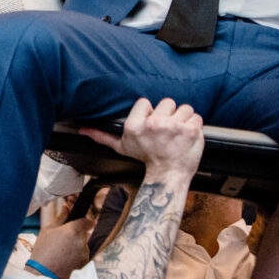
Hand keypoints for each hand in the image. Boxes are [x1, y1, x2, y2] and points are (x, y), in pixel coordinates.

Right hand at [28, 215, 95, 278]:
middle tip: (62, 239)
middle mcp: (82, 241)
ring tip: (61, 251)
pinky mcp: (84, 264)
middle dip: (76, 234)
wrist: (43, 274)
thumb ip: (60, 217)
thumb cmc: (43, 250)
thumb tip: (66, 207)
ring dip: (76, 245)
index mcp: (74, 230)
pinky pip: (82, 255)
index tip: (79, 222)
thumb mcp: (48, 230)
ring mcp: (84, 254)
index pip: (88, 221)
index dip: (84, 221)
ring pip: (83, 245)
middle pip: (84, 233)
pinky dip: (76, 256)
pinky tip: (64, 259)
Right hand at [80, 98, 203, 182]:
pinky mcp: (191, 131)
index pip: (145, 102)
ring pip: (183, 107)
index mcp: (135, 126)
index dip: (150, 113)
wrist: (168, 176)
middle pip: (166, 102)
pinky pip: (196, 116)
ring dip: (183, 119)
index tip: (151, 125)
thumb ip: (102, 136)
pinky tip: (187, 135)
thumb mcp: (122, 147)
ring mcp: (174, 127)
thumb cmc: (145, 159)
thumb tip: (82, 130)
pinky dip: (194, 125)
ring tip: (178, 132)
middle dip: (168, 114)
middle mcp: (154, 124)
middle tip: (166, 130)